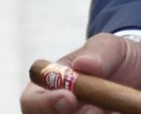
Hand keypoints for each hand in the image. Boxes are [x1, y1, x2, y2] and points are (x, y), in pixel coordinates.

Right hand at [20, 33, 140, 112]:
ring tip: (115, 110)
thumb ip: (98, 53)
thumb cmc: (119, 58)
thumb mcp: (110, 48)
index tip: (70, 97)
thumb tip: (81, 64)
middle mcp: (63, 110)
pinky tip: (123, 112)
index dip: (44, 103)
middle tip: (97, 110)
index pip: (32, 101)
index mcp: (52, 86)